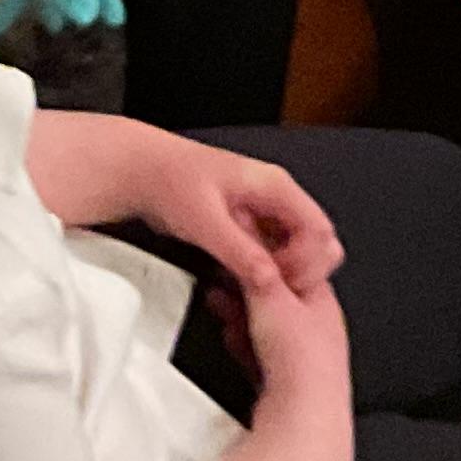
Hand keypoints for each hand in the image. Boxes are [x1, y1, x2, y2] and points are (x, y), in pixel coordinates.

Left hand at [134, 136, 342, 302]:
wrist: (141, 169)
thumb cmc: (169, 180)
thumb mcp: (204, 221)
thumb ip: (239, 250)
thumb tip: (271, 279)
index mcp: (274, 185)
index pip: (319, 230)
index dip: (307, 263)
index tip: (282, 283)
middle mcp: (275, 195)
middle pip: (316, 241)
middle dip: (302, 270)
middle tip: (272, 290)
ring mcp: (263, 209)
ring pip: (296, 248)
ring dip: (283, 273)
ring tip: (254, 288)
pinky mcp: (249, 223)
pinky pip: (274, 251)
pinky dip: (267, 269)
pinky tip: (243, 281)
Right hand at [222, 265, 350, 404]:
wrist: (302, 414)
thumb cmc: (302, 358)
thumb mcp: (270, 296)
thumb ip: (256, 269)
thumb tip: (247, 244)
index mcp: (322, 300)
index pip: (294, 267)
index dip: (265, 257)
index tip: (240, 251)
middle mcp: (317, 328)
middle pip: (277, 299)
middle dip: (246, 289)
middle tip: (221, 280)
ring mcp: (303, 357)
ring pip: (267, 328)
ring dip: (241, 317)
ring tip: (218, 306)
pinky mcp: (287, 383)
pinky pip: (261, 356)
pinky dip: (243, 345)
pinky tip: (229, 339)